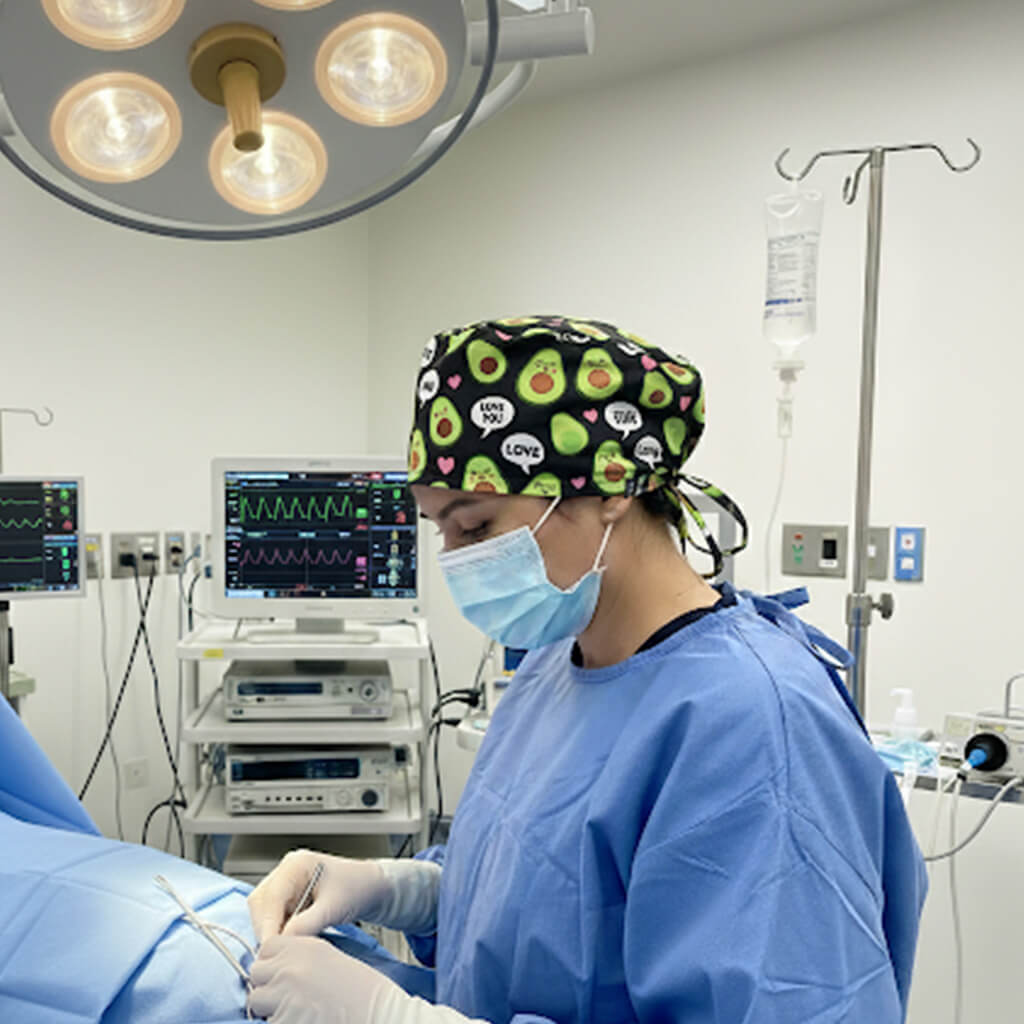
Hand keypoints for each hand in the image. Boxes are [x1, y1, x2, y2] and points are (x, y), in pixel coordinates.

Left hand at [247, 936, 412, 1023]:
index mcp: (306, 946)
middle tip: (285, 999)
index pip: (267, 947)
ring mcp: (284, 995)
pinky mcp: (283, 1021)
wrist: (379, 1015)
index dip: (272, 963)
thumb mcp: (332, 961)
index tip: (279, 974)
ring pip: (256, 1001)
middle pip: (256, 973)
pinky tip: (303, 1022)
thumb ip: (302, 959)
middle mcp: (291, 966)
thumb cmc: (364, 993)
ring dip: (270, 1009)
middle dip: (266, 986)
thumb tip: (276, 969)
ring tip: (296, 1013)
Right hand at [248, 851, 390, 943]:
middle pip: (262, 903)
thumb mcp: (333, 908)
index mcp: (296, 864)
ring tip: (288, 945)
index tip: (269, 947)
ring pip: (265, 912)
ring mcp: (287, 884)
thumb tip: (282, 941)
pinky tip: (293, 939)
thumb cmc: (357, 888)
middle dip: (268, 928)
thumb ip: (307, 924)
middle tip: (276, 951)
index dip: (268, 924)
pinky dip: (280, 930)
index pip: (271, 896)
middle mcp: (287, 871)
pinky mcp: (290, 898)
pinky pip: (275, 917)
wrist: (371, 888)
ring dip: (272, 930)